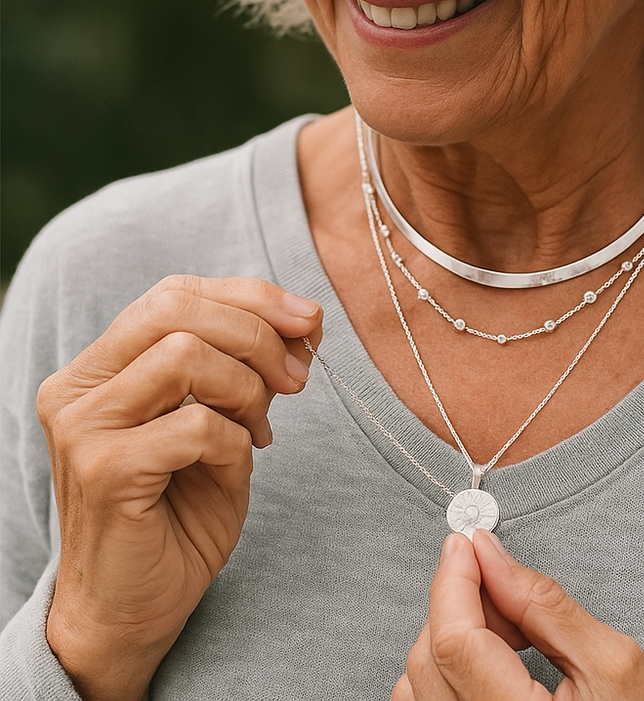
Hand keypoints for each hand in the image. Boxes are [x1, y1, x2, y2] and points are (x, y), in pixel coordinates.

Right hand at [36, 275, 322, 700]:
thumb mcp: (224, 418)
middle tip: (297, 378)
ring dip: (247, 388)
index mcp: (101, 365)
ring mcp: (83, 427)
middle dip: (257, 333)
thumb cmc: (181, 508)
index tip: (310, 320)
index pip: (175, 293)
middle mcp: (78, 387)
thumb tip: (306, 317)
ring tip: (261, 428)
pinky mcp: (103, 470)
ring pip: (186, 355)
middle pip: (176, 309)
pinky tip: (237, 466)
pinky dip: (236, 441)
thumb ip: (247, 365)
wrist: (137, 606)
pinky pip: (196, 425)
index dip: (252, 296)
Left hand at [394, 531, 643, 700]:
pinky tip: (489, 662)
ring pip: (417, 681)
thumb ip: (545, 606)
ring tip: (507, 634)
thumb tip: (491, 554)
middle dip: (460, 603)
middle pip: (430, 656)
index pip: (455, 641)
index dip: (454, 580)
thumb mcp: (613, 666)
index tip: (467, 542)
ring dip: (451, 637)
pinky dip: (445, 670)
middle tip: (505, 587)